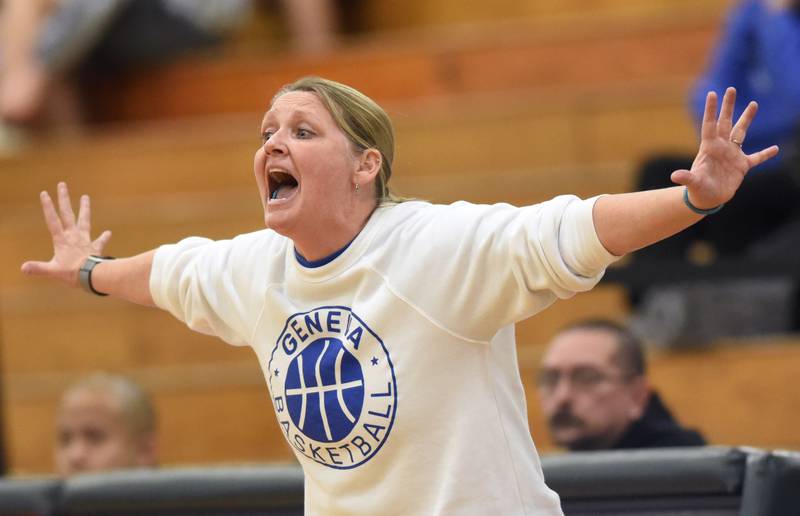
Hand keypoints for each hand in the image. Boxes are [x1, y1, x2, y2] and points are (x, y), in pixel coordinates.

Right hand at [21, 182, 111, 286]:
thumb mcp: (52, 270)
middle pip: (68, 214)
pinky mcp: (95, 248)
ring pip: (85, 220)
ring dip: (85, 209)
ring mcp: (85, 240)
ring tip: (86, 196)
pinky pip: (101, 241)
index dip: (48, 207)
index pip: (52, 220)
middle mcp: (74, 236)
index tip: (45, 193)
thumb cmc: (72, 273)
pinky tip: (109, 232)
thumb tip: (23, 268)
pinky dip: (104, 237)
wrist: (92, 276)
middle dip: (64, 199)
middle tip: (62, 185)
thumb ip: (38, 268)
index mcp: (62, 240)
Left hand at [671, 87, 779, 209]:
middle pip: (726, 122)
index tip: (712, 93)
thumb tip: (675, 176)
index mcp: (709, 148)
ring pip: (741, 132)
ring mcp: (732, 155)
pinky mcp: (742, 166)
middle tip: (731, 89)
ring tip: (753, 103)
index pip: (710, 125)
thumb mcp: (693, 183)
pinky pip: (756, 157)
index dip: (711, 110)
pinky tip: (776, 149)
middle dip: (728, 107)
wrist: (707, 199)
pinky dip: (765, 154)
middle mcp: (721, 147)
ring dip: (747, 119)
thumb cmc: (698, 190)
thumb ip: (687, 177)